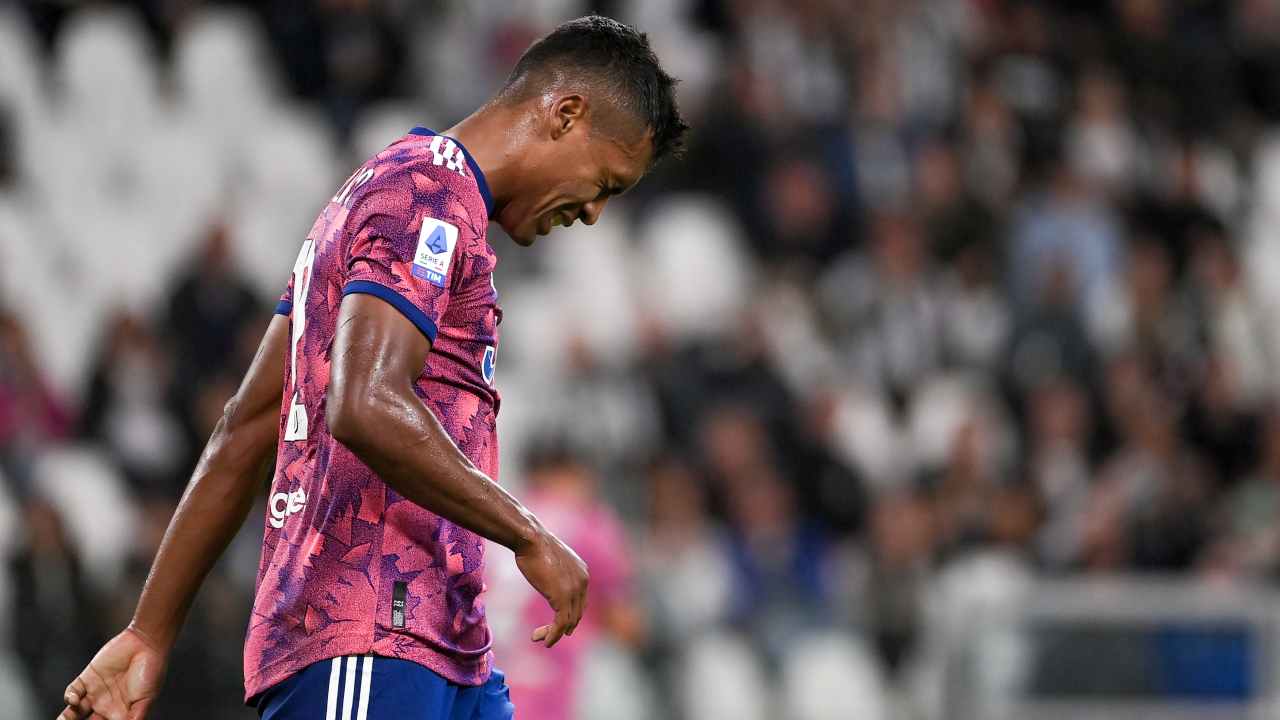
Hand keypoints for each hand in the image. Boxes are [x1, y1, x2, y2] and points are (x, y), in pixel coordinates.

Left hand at [58, 626, 166, 719]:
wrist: (146, 644)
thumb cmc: (151, 673)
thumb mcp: (146, 700)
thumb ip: (135, 719)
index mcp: (119, 714)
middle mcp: (105, 706)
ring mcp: (95, 692)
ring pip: (73, 712)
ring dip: (66, 719)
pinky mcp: (87, 678)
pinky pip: (72, 692)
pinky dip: (69, 698)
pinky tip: (73, 701)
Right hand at [515, 527, 588, 647]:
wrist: (531, 539)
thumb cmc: (534, 545)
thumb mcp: (551, 560)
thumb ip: (555, 573)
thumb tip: (547, 578)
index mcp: (582, 573)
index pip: (580, 602)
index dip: (568, 615)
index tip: (554, 624)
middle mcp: (583, 582)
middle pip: (577, 613)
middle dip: (562, 627)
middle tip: (544, 634)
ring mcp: (574, 591)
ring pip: (569, 621)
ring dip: (555, 633)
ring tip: (539, 638)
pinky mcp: (563, 598)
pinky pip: (561, 624)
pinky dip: (554, 635)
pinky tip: (545, 641)